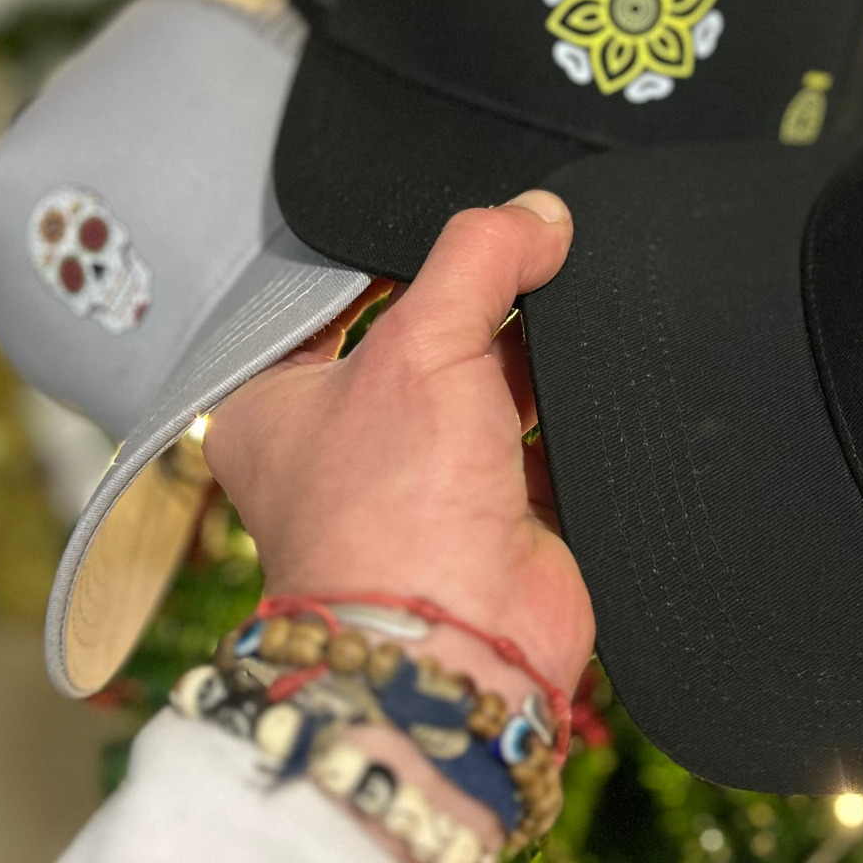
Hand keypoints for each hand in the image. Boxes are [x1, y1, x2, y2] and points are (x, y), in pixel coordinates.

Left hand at [202, 192, 591, 696]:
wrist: (456, 648)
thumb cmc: (388, 516)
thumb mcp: (421, 341)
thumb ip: (479, 256)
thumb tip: (539, 214)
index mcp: (274, 404)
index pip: (326, 298)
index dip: (385, 253)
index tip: (439, 215)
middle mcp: (342, 445)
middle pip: (419, 333)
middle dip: (471, 304)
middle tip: (517, 256)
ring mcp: (424, 482)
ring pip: (485, 381)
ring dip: (526, 355)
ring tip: (558, 315)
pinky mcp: (498, 514)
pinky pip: (540, 433)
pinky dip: (568, 407)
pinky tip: (589, 371)